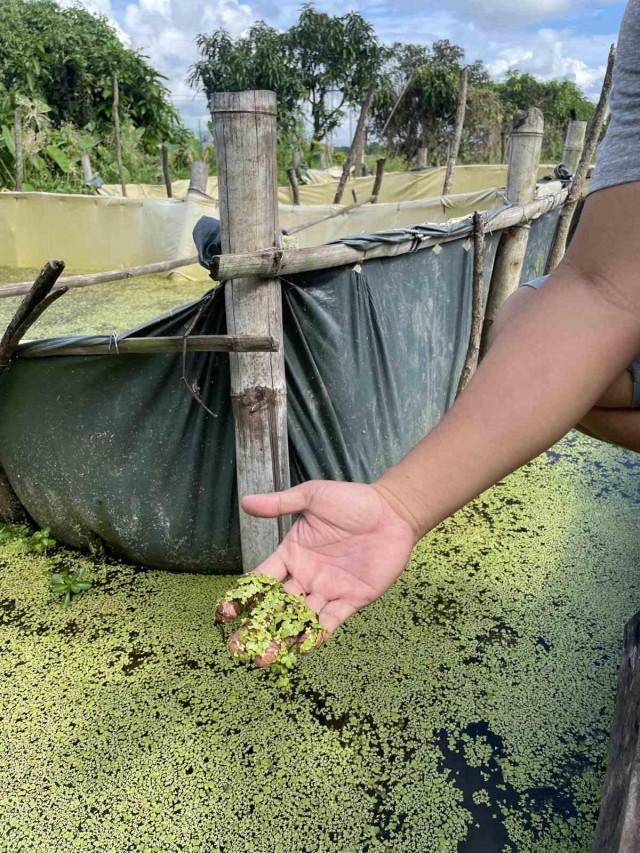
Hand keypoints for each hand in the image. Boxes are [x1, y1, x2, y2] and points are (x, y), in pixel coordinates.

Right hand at [240, 480, 418, 647]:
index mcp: (291, 554)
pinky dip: (317, 635)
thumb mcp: (313, 497)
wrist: (392, 512)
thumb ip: (281, 504)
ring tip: (265, 657)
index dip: (243, 596)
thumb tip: (246, 501)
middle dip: (257, 627)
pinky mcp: (352, 600)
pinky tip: (303, 649)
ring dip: (283, 639)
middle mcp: (305, 576)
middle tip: (239, 647)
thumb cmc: (352, 501)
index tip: (224, 613)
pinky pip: (331, 622)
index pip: (262, 579)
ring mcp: (328, 590)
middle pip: (276, 607)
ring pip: (300, 619)